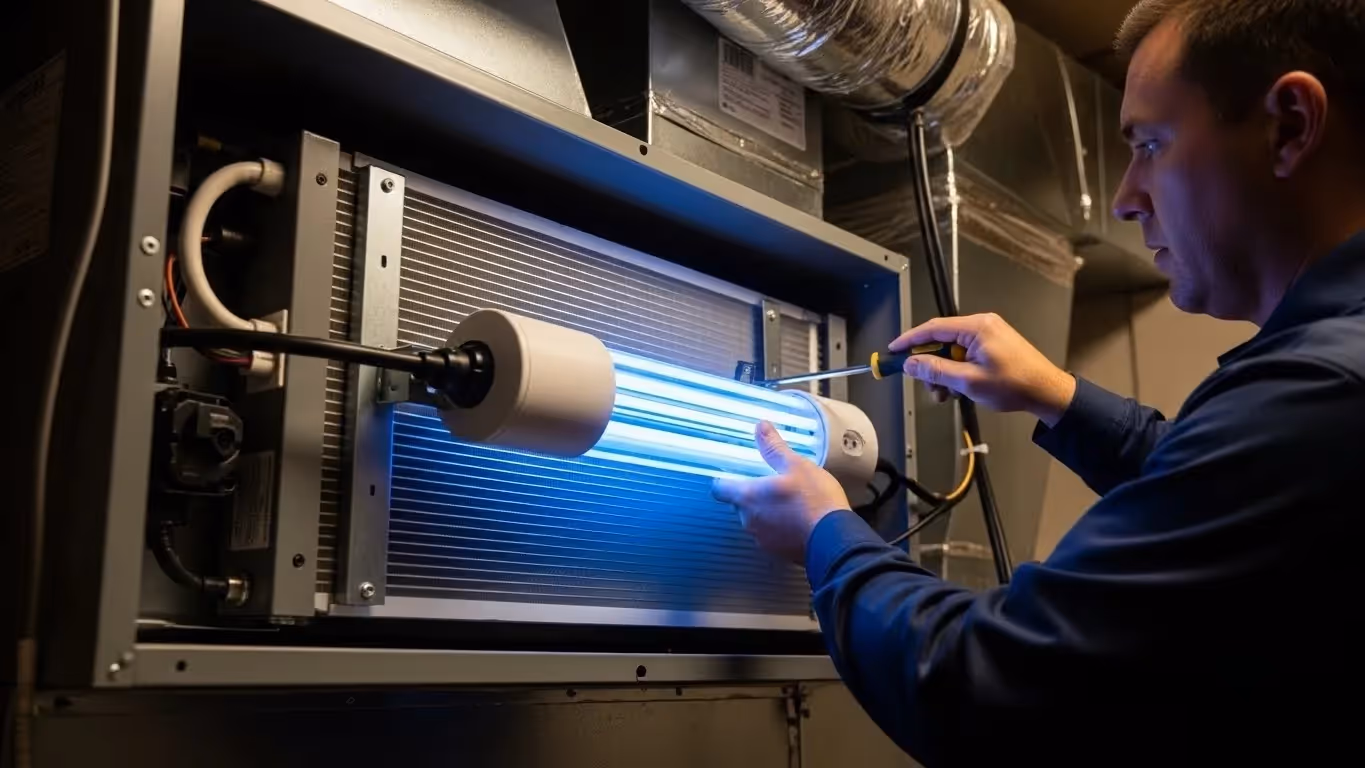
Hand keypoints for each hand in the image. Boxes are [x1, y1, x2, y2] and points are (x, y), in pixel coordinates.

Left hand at [711, 421, 850, 563]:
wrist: (834, 538)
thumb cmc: (814, 500)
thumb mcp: (795, 465)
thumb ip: (774, 447)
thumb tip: (761, 427)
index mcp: (748, 497)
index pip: (719, 489)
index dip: (724, 480)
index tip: (736, 474)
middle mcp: (749, 520)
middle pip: (739, 504)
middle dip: (752, 494)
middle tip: (772, 484)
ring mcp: (761, 538)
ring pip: (755, 520)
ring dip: (766, 511)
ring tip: (789, 502)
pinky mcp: (776, 551)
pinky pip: (770, 535)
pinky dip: (778, 527)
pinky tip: (797, 519)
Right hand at [891, 313, 1075, 426]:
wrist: (1047, 392)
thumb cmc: (1016, 384)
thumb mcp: (968, 381)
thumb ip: (936, 371)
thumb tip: (911, 363)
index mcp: (977, 327)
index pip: (933, 328)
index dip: (910, 340)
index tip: (894, 350)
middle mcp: (982, 325)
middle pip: (941, 340)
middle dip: (930, 365)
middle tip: (926, 385)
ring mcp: (988, 334)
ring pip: (952, 350)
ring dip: (944, 372)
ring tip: (947, 393)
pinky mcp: (993, 344)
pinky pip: (965, 354)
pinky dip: (957, 370)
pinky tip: (959, 388)